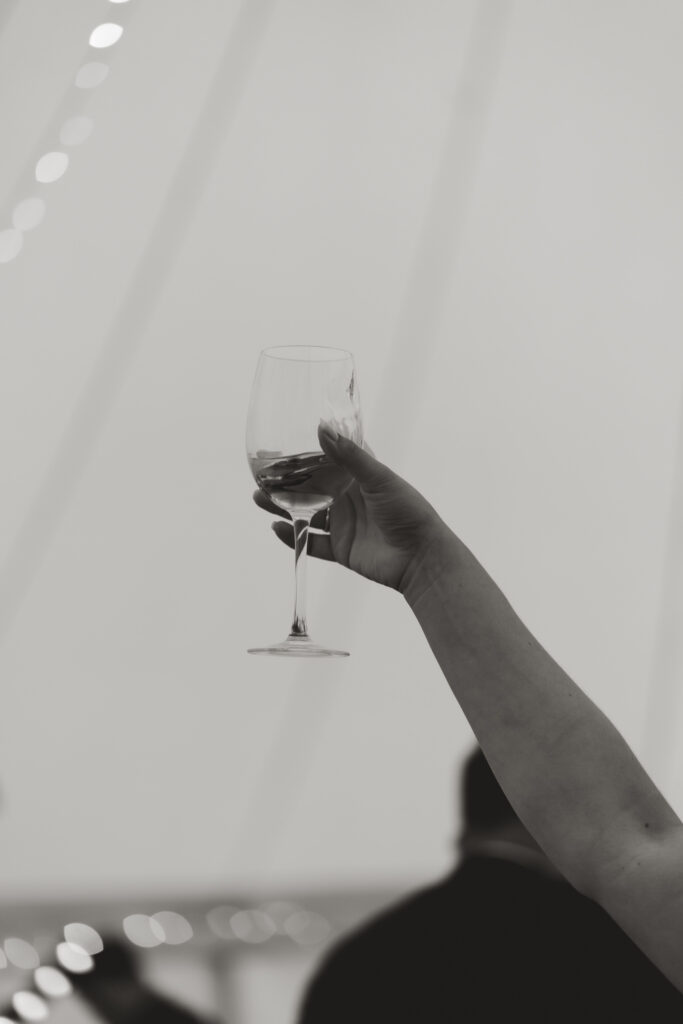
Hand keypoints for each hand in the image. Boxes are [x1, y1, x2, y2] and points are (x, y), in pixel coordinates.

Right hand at [252, 423, 457, 602]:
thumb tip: (321, 428)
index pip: (326, 460)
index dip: (303, 454)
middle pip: (309, 488)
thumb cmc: (408, 511)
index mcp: (359, 477)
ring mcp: (344, 524)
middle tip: (260, 476)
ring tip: (259, 498)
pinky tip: (278, 529)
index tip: (278, 446)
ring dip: (282, 508)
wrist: (421, 557)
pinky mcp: (341, 548)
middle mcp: (348, 498)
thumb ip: (349, 456)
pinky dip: (294, 538)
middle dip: (285, 483)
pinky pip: (311, 543)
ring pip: (306, 514)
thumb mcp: (378, 478)